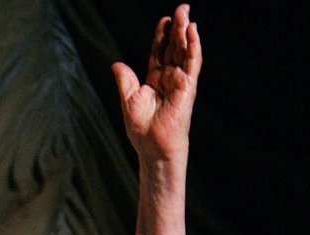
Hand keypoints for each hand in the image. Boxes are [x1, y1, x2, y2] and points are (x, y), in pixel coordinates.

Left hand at [112, 4, 201, 164]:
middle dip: (177, 28)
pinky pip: (192, 63)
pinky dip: (193, 47)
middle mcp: (169, 79)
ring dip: (186, 32)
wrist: (153, 146)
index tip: (164, 20)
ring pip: (184, 51)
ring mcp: (180, 82)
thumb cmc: (142, 128)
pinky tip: (192, 32)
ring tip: (186, 14)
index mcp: (155, 80)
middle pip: (174, 48)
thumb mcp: (128, 100)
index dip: (162, 36)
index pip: (160, 53)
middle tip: (181, 8)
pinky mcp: (188, 87)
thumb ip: (125, 80)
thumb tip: (117, 64)